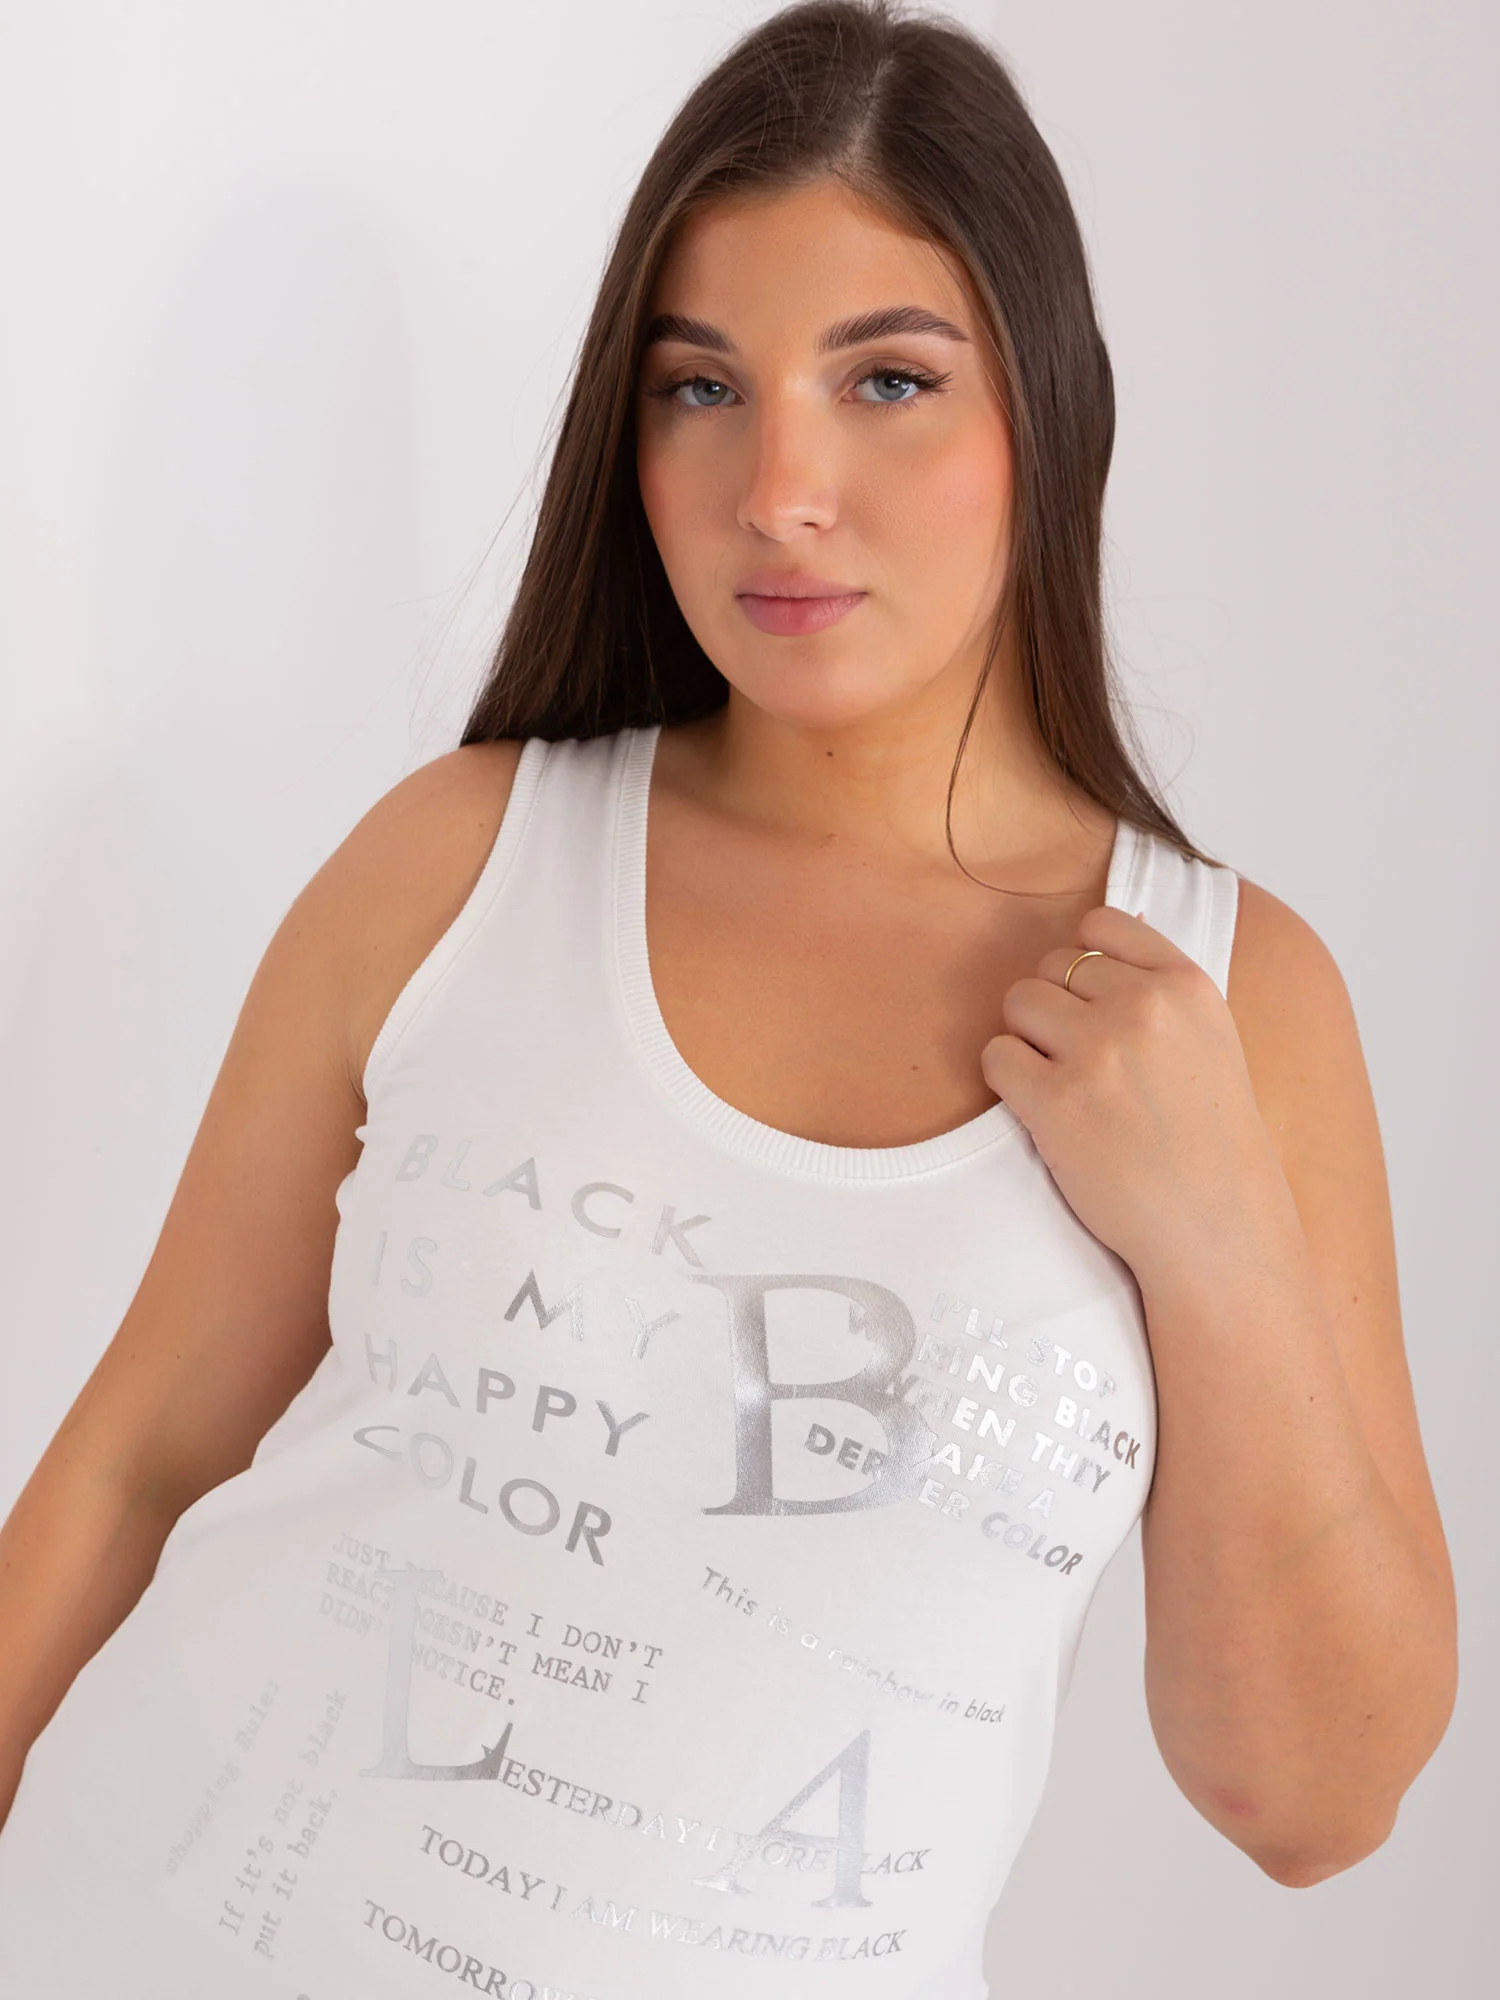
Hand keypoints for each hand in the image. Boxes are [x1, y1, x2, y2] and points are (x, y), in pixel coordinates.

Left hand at [979, 905, 1289, 1284]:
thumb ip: (1160, 987)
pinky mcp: (1056, 1102)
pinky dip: (1008, 1080)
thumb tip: (1096, 932)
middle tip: (1081, 1062)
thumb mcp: (1211, 1039)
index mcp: (1187, 985)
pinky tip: (1044, 1110)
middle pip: (1051, 965)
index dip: (1082, 961)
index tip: (1090, 1004)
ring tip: (1064, 1084)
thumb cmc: (1208, 1140)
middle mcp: (1144, 1008)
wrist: (1216, 1228)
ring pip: (1017, 1002)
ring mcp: (1098, 1053)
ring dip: (1027, 1039)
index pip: (1101, 924)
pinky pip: (995, 1056)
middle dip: (1053, 1008)